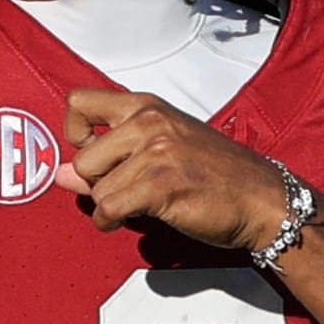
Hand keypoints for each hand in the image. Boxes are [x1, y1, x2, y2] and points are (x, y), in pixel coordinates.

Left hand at [56, 88, 286, 249]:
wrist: (262, 199)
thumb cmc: (213, 174)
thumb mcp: (159, 152)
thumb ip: (108, 159)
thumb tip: (61, 175)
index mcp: (146, 106)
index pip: (78, 102)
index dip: (75, 133)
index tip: (92, 152)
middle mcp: (149, 122)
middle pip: (84, 158)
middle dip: (97, 183)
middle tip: (125, 190)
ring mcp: (156, 152)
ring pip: (97, 189)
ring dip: (109, 207)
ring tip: (137, 206)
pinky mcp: (162, 184)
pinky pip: (109, 208)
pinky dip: (111, 222)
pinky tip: (129, 221)